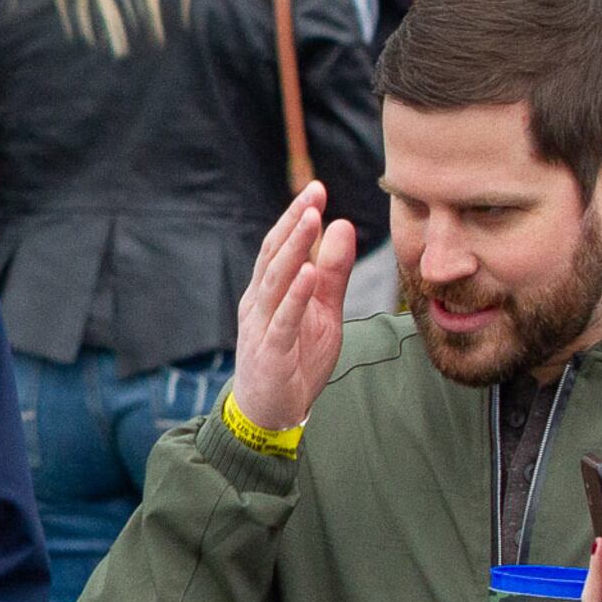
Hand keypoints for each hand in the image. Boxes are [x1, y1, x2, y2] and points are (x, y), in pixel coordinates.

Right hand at [228, 181, 357, 433]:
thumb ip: (333, 273)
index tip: (316, 190)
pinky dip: (296, 296)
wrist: (269, 412)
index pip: (280, 247)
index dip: (296, 218)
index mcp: (268, 291)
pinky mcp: (271, 352)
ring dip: (294, 250)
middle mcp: (259, 303)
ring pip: (276, 282)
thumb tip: (342, 225)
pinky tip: (308, 274)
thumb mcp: (323, 312)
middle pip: (275, 256)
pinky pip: (283, 320)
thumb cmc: (293, 359)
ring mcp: (261, 327)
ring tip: (311, 221)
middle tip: (313, 194)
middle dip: (294, 224)